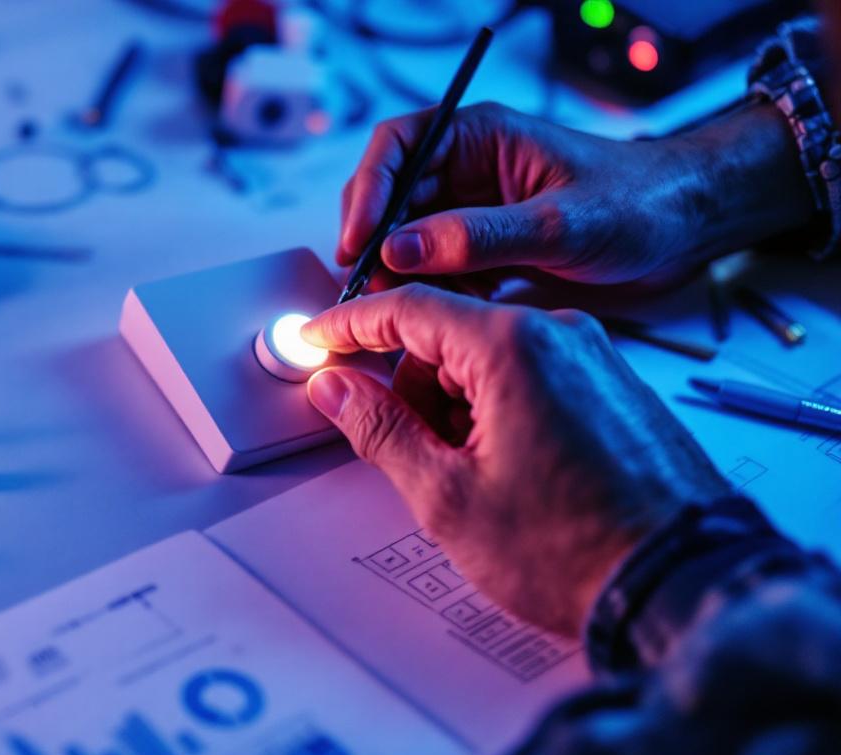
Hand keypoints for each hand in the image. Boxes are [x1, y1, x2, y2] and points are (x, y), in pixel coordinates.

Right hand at [301, 285, 730, 635]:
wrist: (680, 584)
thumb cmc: (576, 549)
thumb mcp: (448, 497)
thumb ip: (380, 429)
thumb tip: (337, 388)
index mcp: (513, 346)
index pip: (406, 308)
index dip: (349, 325)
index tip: (317, 340)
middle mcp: (559, 335)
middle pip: (448, 334)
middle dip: (414, 389)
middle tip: (414, 456)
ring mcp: (593, 358)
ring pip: (488, 359)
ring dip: (459, 408)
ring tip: (477, 480)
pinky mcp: (613, 386)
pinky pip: (531, 376)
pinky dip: (499, 412)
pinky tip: (509, 472)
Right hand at [340, 102, 810, 289]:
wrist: (691, 229)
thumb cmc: (643, 203)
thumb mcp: (561, 223)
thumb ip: (478, 237)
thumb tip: (400, 249)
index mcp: (481, 139)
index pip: (397, 150)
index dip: (366, 194)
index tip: (356, 243)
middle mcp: (470, 175)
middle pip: (392, 204)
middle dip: (374, 247)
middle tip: (364, 291)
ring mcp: (476, 218)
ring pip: (410, 246)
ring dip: (399, 279)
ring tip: (395, 316)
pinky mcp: (489, 256)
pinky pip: (441, 276)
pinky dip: (433, 300)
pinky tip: (437, 323)